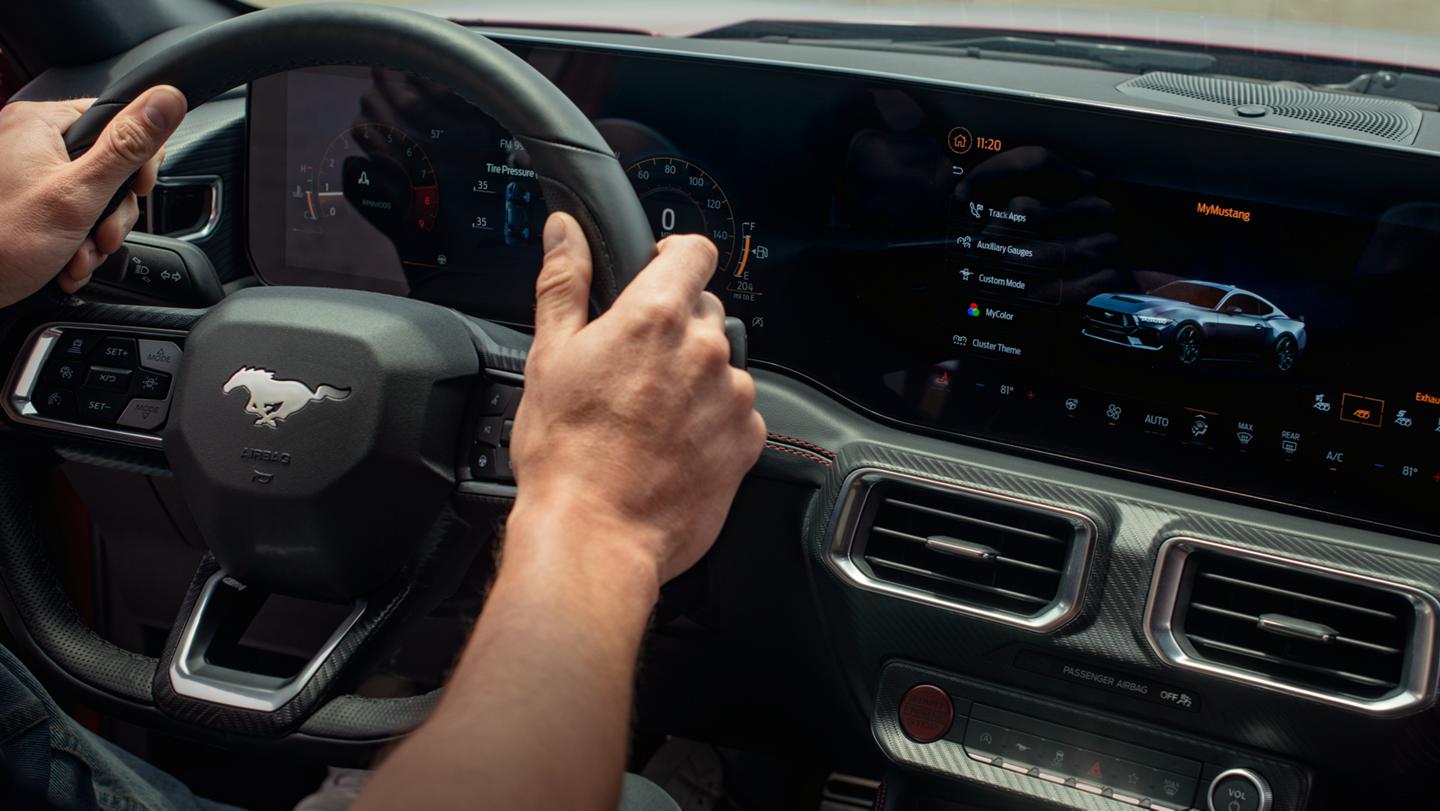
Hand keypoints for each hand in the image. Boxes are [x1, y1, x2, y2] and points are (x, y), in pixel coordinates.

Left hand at [0, 85, 186, 306]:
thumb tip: (167, 100)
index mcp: (40, 124)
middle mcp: (31, 143)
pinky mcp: (27, 203)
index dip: (138, 162)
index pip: (117, 121)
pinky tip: (64, 262)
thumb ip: (128, 147)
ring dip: (95, 237)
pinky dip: (76, 245)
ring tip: (75, 256)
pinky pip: (72, 217)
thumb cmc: (2, 242)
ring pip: (94, 199)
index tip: (136, 190)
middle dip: (111, 214)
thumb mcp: (79, 194)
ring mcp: (27, 174)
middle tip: (98, 236)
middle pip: (110, 167)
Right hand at [507, 212, 765, 585]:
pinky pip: (736, 413)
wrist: (595, 536)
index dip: (673, 257)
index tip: (657, 274)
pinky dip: (712, 422)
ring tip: (649, 418)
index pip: (693, 251)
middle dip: (674, 329)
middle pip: (704, 311)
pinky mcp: (748, 441)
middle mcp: (705, 348)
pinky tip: (672, 446)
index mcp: (655, 316)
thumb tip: (564, 233)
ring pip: (721, 365)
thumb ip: (563, 283)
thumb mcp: (548, 356)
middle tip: (633, 371)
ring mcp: (733, 395)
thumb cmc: (565, 454)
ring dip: (695, 379)